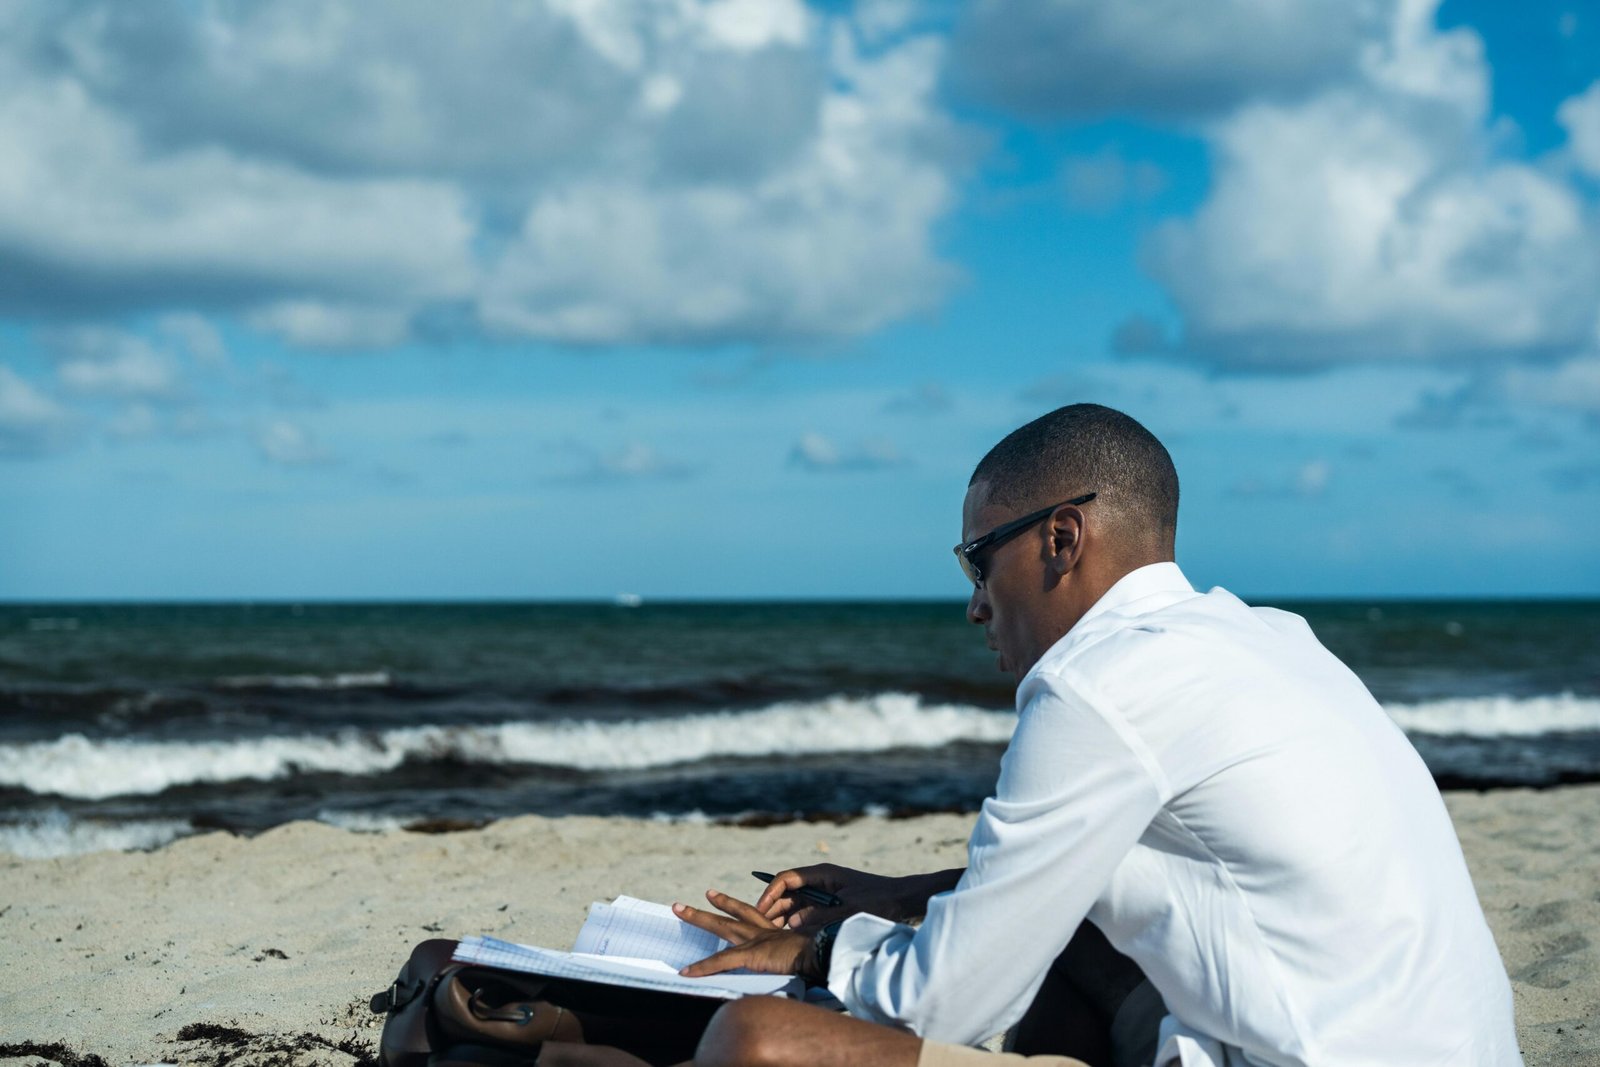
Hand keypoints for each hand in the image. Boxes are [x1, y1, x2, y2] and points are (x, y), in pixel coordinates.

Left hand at [673, 890, 820, 980]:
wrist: (821, 954)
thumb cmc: (819, 955)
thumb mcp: (803, 954)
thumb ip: (794, 956)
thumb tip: (797, 963)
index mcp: (773, 932)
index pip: (748, 914)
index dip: (731, 904)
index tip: (715, 895)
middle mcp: (760, 932)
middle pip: (730, 915)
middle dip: (709, 906)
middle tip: (687, 900)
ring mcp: (753, 941)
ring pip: (719, 927)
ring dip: (697, 918)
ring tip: (677, 909)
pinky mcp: (750, 954)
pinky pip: (720, 962)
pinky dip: (702, 967)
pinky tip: (686, 972)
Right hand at [754, 863, 916, 932]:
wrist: (902, 899)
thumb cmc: (878, 900)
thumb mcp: (848, 909)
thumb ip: (819, 916)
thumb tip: (792, 923)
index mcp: (822, 874)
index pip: (786, 878)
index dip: (769, 893)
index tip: (759, 910)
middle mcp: (820, 881)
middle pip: (787, 892)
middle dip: (772, 907)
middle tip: (759, 928)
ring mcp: (824, 892)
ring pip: (795, 903)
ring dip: (782, 916)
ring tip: (770, 935)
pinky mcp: (830, 904)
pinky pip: (806, 911)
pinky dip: (796, 921)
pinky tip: (789, 936)